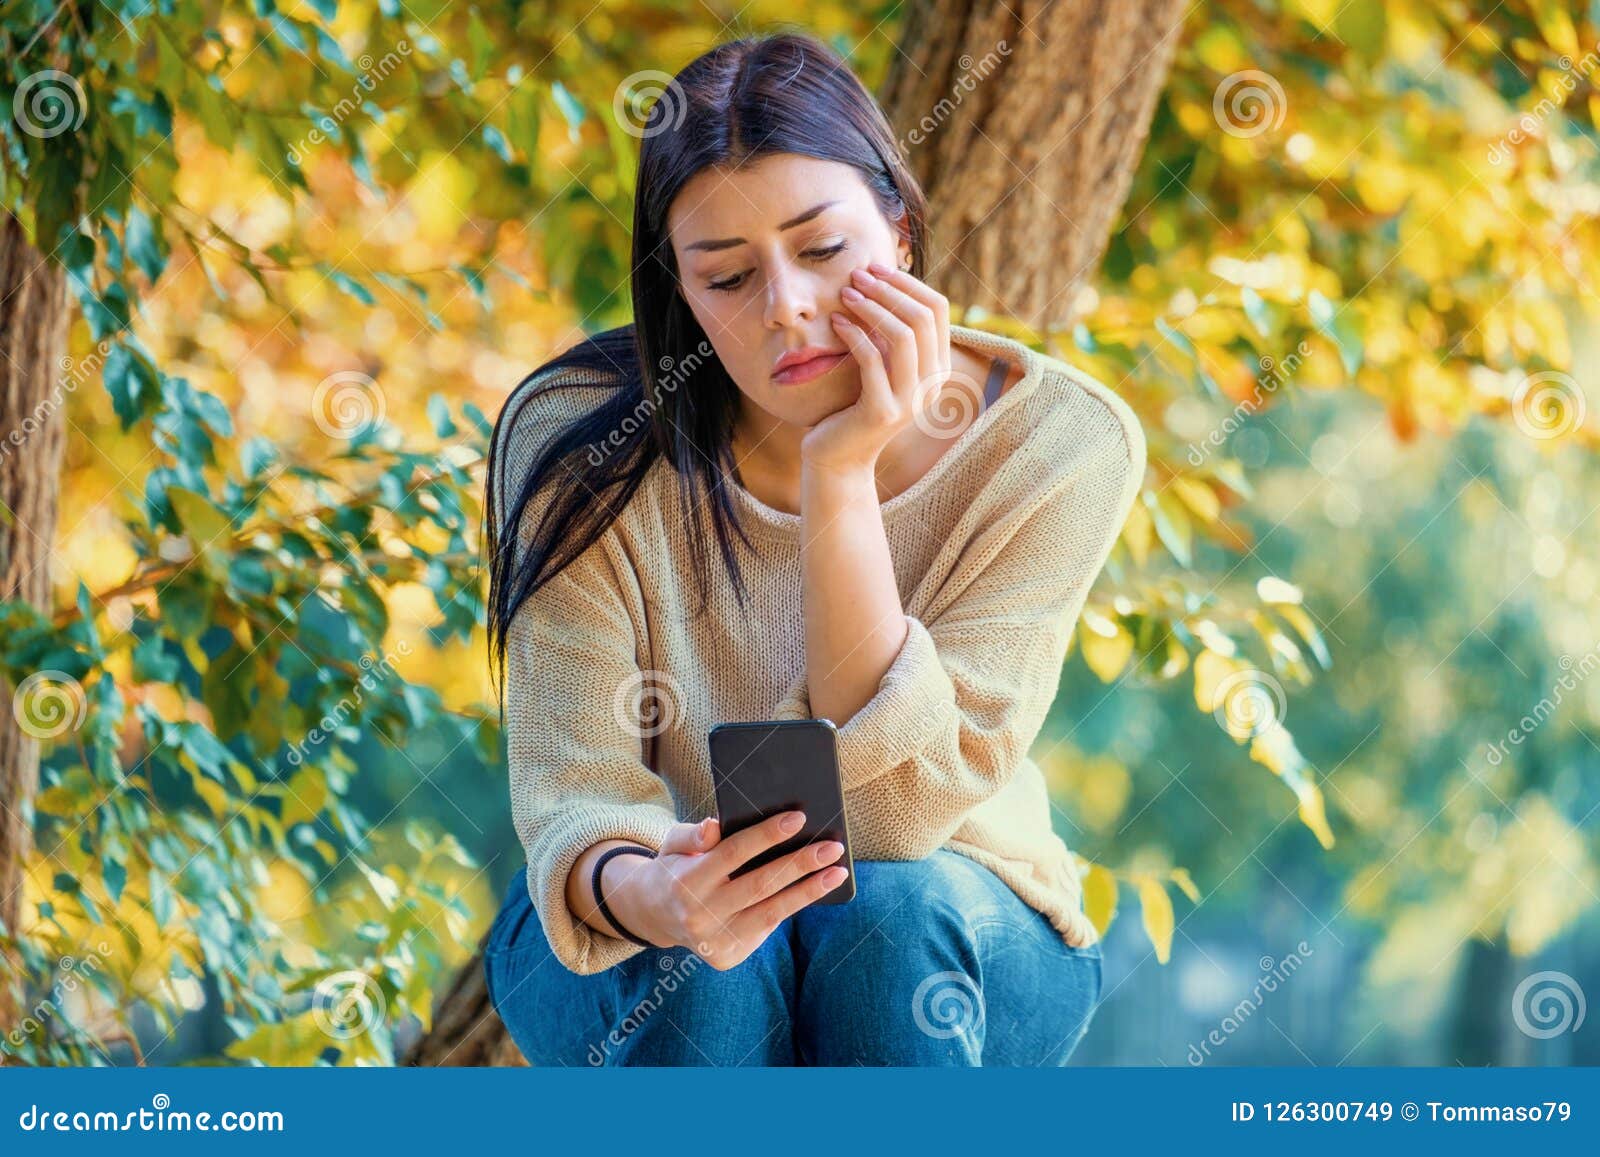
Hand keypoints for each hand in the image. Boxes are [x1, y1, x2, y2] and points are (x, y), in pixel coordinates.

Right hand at [602, 811, 847, 969]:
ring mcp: (714, 940)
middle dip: (800, 864)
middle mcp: (699, 915)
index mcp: (685, 882)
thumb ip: (693, 834)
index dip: (766, 835)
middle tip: (832, 847)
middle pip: (760, 885)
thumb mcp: (672, 844)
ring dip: (808, 890)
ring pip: (771, 912)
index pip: (732, 853)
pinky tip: (814, 889)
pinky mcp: (728, 956)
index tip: (798, 818)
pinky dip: (792, 906)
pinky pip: (767, 927)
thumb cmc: (675, 868)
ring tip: (836, 872)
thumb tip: (716, 825)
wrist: (656, 916)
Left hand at [800, 261, 954, 471]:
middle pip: (922, 317)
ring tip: (845, 294)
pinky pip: (872, 359)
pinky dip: (853, 334)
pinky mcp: (883, 412)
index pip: (938, 309)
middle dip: (888, 290)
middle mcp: (933, 384)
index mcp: (939, 367)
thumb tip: (881, 278)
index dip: (907, 283)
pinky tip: (835, 322)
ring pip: (902, 336)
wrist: (838, 457)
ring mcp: (911, 400)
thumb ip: (890, 332)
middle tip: (857, 276)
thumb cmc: (854, 404)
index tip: (875, 268)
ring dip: (872, 307)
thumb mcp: (881, 364)